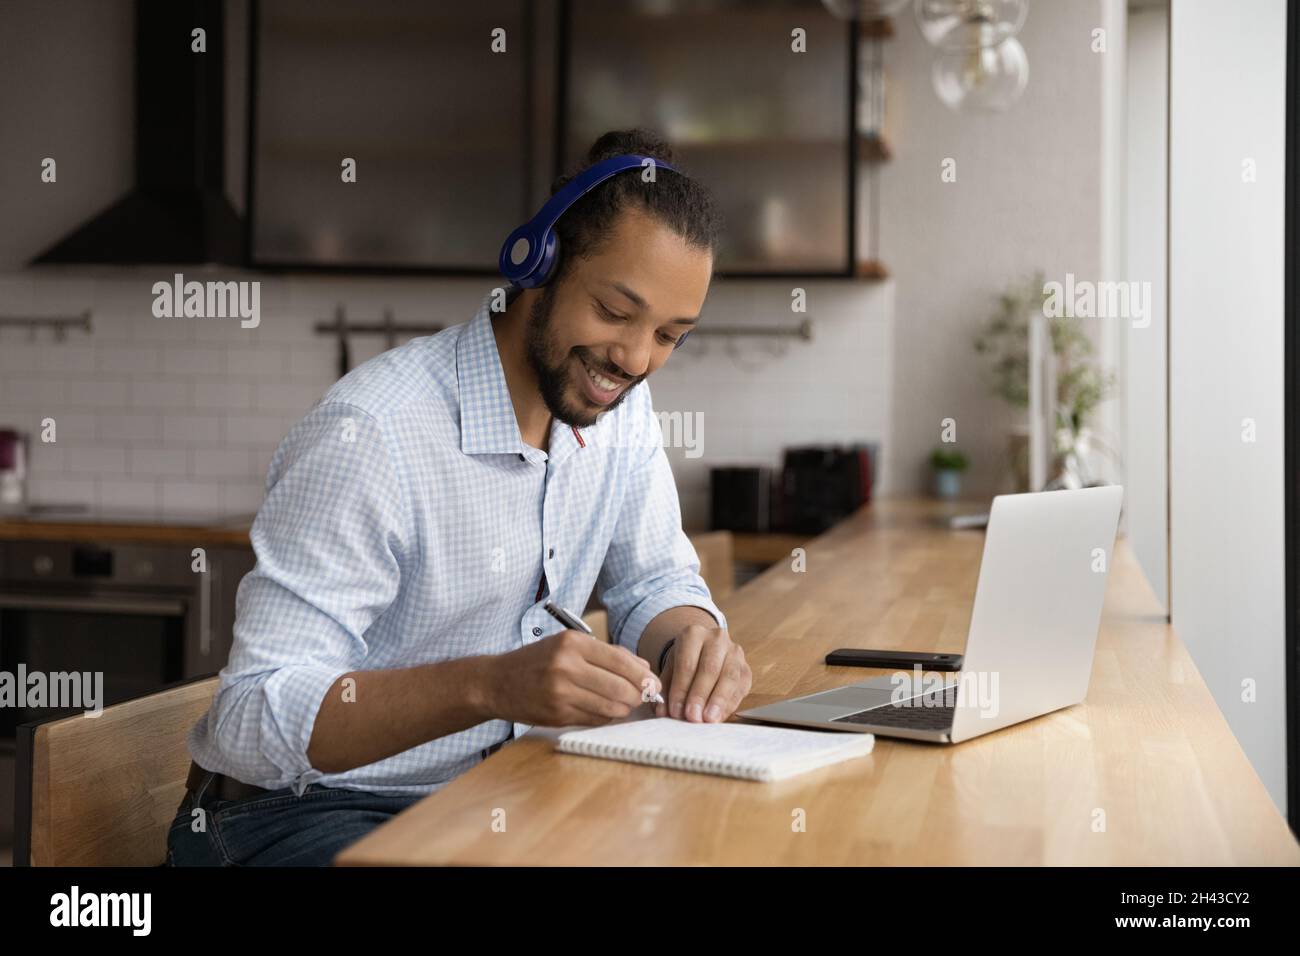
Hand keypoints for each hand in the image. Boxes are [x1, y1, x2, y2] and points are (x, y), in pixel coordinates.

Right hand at [486, 630, 661, 726]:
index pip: (620, 661)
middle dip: (638, 695)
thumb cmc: (537, 660)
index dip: (643, 676)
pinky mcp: (557, 714)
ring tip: (625, 704)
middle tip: (644, 697)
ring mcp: (560, 693)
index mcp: (572, 644)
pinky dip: (606, 717)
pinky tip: (604, 710)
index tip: (653, 684)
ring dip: (624, 709)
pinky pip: (595, 719)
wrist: (496, 682)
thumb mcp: (569, 645)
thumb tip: (644, 668)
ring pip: (611, 707)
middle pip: (620, 687)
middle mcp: (566, 666)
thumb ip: (608, 654)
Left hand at [655, 624, 751, 722]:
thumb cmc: (685, 662)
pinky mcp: (746, 669)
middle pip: (709, 669)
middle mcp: (716, 639)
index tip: (676, 711)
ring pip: (729, 678)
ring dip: (718, 701)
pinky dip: (729, 705)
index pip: (687, 664)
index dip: (681, 690)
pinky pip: (740, 688)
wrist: (704, 652)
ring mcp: (735, 653)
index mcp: (693, 634)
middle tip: (692, 717)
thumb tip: (662, 712)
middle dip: (700, 696)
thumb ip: (666, 690)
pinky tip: (719, 717)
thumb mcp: (671, 670)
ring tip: (708, 719)